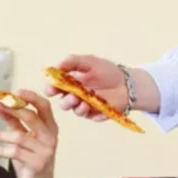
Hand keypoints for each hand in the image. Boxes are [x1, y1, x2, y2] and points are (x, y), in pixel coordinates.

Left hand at [0, 89, 57, 177]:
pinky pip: (14, 152)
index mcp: (50, 126)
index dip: (31, 97)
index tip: (16, 92)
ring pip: (19, 136)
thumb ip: (13, 122)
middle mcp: (50, 136)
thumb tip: (1, 106)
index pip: (44, 106)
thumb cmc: (32, 158)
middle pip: (32, 117)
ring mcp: (45, 150)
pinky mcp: (37, 162)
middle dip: (12, 110)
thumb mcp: (23, 137)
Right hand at [44, 55, 160, 118]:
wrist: (126, 82)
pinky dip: (90, 111)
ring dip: (77, 107)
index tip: (52, 89)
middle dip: (65, 101)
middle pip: (62, 103)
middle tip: (73, 97)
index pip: (53, 88)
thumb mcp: (89, 61)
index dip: (50, 89)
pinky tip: (94, 106)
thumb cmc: (107, 71)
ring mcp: (84, 106)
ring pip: (74, 110)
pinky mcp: (94, 114)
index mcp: (69, 83)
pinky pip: (89, 116)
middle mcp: (74, 95)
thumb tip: (56, 65)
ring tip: (84, 102)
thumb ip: (72, 61)